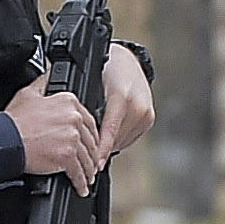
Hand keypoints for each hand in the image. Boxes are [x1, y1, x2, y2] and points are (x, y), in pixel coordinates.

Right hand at [6, 81, 106, 191]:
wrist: (4, 139)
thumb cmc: (13, 120)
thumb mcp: (29, 93)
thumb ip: (44, 83)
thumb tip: (50, 74)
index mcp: (68, 102)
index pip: (89, 121)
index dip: (90, 136)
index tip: (88, 143)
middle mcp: (73, 118)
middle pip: (90, 140)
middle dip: (91, 154)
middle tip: (91, 163)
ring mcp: (71, 138)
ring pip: (87, 158)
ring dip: (88, 170)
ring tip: (87, 177)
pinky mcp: (67, 156)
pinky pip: (79, 172)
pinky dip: (81, 182)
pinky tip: (81, 187)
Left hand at [93, 42, 158, 159]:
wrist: (127, 59)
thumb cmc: (105, 68)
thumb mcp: (91, 83)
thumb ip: (86, 106)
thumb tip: (75, 130)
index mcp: (123, 98)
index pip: (110, 131)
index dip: (101, 150)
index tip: (94, 164)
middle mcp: (138, 107)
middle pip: (116, 139)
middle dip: (101, 147)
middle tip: (84, 153)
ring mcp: (146, 114)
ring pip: (123, 140)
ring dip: (109, 144)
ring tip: (93, 143)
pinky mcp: (149, 118)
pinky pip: (130, 136)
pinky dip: (118, 138)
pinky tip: (107, 134)